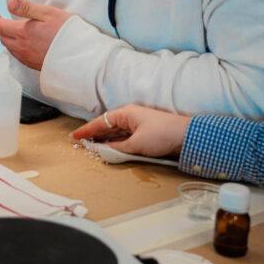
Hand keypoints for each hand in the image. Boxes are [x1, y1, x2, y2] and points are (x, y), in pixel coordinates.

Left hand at [0, 0, 71, 70]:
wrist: (79, 56)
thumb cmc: (66, 32)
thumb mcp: (48, 13)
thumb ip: (27, 8)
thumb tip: (9, 3)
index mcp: (22, 32)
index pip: (1, 26)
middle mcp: (21, 47)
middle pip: (2, 38)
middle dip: (0, 29)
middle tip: (2, 23)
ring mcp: (27, 57)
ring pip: (9, 48)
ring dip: (7, 40)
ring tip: (11, 33)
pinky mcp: (34, 65)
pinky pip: (18, 56)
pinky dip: (15, 49)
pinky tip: (22, 46)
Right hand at [71, 104, 190, 157]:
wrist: (187, 136)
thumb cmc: (161, 135)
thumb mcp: (137, 144)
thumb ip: (118, 148)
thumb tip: (104, 150)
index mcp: (126, 113)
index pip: (101, 121)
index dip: (87, 130)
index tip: (75, 136)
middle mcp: (130, 116)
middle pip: (107, 125)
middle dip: (94, 134)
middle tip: (81, 142)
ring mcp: (138, 124)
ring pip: (116, 132)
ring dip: (105, 139)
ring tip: (93, 146)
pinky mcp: (145, 133)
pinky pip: (125, 137)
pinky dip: (116, 142)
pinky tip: (111, 148)